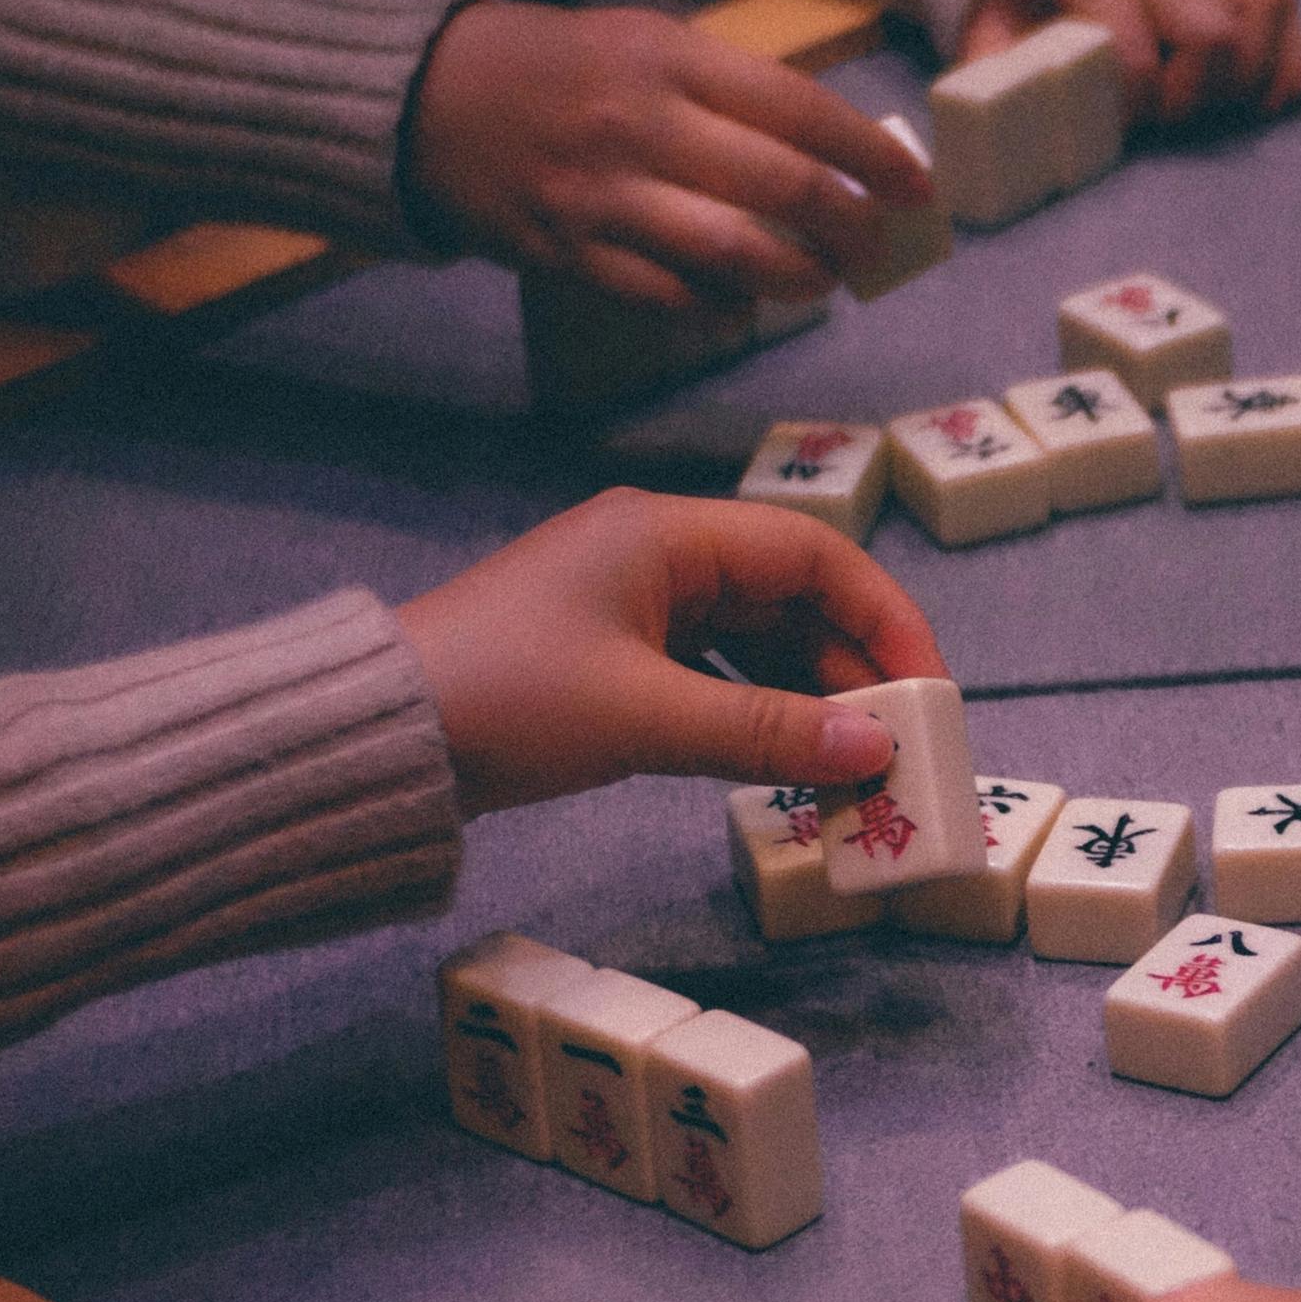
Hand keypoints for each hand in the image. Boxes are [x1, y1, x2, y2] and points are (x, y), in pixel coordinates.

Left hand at [393, 490, 948, 814]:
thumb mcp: (644, 717)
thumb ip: (767, 732)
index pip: (815, 556)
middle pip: (794, 599)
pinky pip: (716, 673)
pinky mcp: (614, 654)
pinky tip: (786, 762)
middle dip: (854, 674)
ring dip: (810, 700)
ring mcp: (634, 604)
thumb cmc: (503, 698)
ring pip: (759, 642)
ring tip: (855, 767)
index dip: (886, 618)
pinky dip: (759, 714)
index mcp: (667, 534)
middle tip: (900, 748)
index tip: (927, 692)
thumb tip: (876, 750)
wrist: (373, 737)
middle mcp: (658, 554)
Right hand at [408, 3, 931, 307]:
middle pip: (784, 188)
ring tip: (819, 281)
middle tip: (873, 246)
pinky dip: (723, 309)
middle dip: (851, 228)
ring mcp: (603, 194)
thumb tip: (840, 155)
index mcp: (670, 59)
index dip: (871, 157)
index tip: (915, 189)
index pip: (801, 109)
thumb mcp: (646, 43)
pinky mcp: (570, 253)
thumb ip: (733, 92)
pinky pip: (672, 299)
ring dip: (799, 279)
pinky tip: (743, 302)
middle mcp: (641, 124)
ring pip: (737, 254)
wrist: (423, 98)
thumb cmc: (560, 69)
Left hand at [963, 0, 1300, 127]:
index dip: (1130, 110)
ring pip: (1261, 18)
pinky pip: (1287, 16)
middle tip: (1161, 119)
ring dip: (1241, 82)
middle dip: (1191, 99)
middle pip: (1213, 39)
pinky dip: (1279, 67)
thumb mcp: (990, 26)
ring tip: (1203, 106)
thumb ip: (996, 77)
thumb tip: (1007, 140)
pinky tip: (1247, 97)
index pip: (1135, 53)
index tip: (1114, 129)